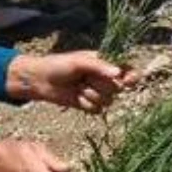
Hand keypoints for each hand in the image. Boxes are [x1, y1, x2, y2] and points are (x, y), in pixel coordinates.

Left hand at [6, 52, 134, 112]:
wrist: (40, 80)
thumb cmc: (59, 65)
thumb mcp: (79, 62)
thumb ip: (99, 66)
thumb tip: (118, 73)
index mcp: (104, 63)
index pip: (125, 70)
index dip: (130, 76)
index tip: (129, 79)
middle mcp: (103, 78)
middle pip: (117, 88)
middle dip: (102, 85)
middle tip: (86, 79)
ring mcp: (97, 92)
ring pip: (108, 100)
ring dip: (92, 95)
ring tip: (78, 86)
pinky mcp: (89, 105)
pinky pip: (98, 110)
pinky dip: (86, 105)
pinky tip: (76, 97)